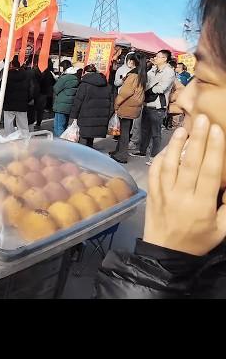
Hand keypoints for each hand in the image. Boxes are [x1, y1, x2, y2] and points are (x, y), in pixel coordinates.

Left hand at [144, 114, 225, 255]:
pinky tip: (168, 147)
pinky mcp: (152, 193)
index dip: (214, 149)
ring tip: (183, 128)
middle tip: (202, 119)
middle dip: (197, 139)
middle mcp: (181, 195)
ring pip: (169, 164)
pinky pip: (155, 172)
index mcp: (202, 204)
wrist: (165, 253)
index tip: (217, 130)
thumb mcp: (222, 229)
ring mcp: (164, 193)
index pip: (210, 172)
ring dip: (176, 144)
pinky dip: (161, 157)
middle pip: (190, 163)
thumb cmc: (197, 240)